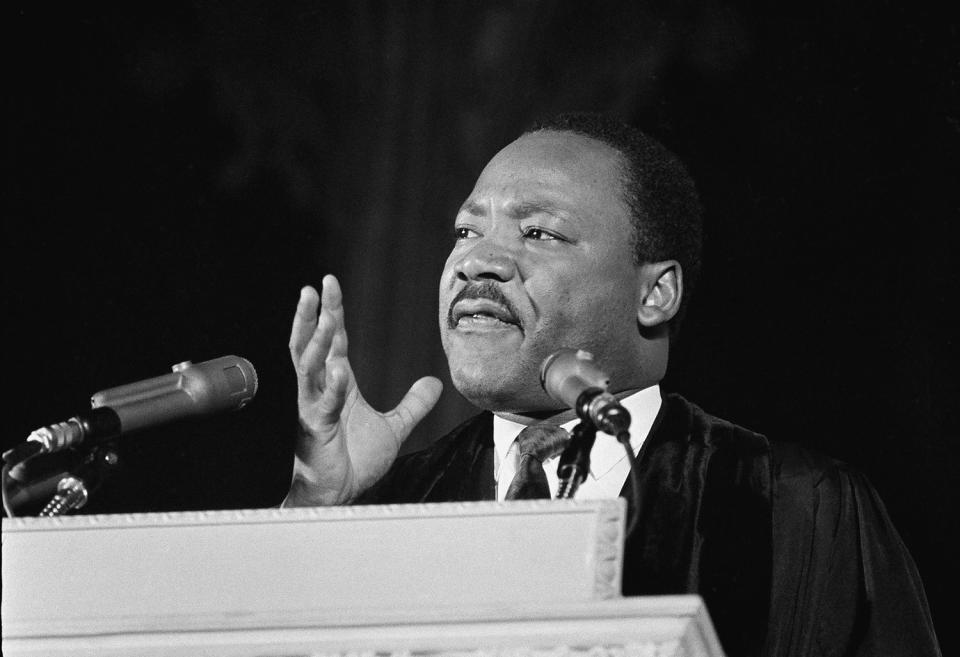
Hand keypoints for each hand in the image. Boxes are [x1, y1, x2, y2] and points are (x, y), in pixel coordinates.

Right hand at [283, 275, 442, 505]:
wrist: (338, 496)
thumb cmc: (354, 462)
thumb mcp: (394, 427)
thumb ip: (413, 404)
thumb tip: (434, 383)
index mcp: (336, 384)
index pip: (333, 340)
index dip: (332, 312)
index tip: (330, 284)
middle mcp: (320, 390)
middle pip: (312, 344)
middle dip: (313, 315)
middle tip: (316, 286)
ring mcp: (314, 408)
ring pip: (308, 367)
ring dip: (314, 340)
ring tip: (322, 315)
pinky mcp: (315, 429)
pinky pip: (321, 404)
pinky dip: (330, 389)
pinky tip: (338, 371)